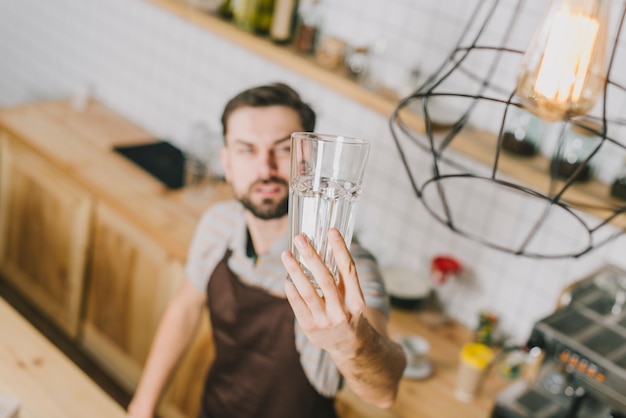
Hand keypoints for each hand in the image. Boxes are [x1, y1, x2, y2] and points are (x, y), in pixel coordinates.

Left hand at [281, 228, 365, 355]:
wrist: (349, 346)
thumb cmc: (348, 312)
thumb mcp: (353, 297)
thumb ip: (341, 276)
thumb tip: (324, 244)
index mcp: (356, 300)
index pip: (348, 270)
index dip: (340, 249)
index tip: (331, 231)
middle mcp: (342, 311)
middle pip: (325, 278)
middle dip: (311, 256)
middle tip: (300, 239)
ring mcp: (325, 320)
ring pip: (307, 291)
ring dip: (295, 270)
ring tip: (286, 254)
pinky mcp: (310, 327)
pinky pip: (297, 304)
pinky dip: (291, 289)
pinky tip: (286, 278)